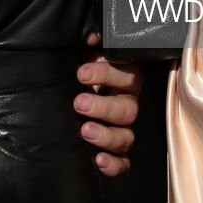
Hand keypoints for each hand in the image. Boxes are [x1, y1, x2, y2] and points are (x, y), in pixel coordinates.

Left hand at [76, 31, 142, 176]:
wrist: (74, 93)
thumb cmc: (84, 70)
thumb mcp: (86, 53)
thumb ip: (92, 44)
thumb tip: (90, 38)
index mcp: (125, 77)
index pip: (125, 75)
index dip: (105, 74)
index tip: (81, 73)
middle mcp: (128, 103)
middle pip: (128, 109)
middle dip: (103, 106)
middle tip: (79, 103)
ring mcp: (124, 128)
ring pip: (127, 136)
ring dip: (107, 135)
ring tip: (85, 131)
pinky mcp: (117, 151)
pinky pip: (124, 162)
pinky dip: (114, 164)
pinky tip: (99, 161)